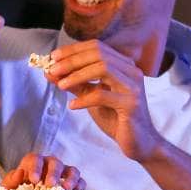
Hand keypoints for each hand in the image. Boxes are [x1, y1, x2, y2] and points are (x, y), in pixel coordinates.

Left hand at [0, 153, 85, 189]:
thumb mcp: (10, 189)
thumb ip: (11, 181)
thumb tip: (19, 173)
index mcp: (33, 164)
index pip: (35, 159)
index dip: (35, 167)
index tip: (33, 180)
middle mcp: (49, 165)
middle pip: (54, 162)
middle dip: (53, 173)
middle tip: (50, 184)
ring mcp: (63, 174)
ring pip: (70, 169)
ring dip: (70, 177)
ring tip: (67, 188)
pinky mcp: (73, 183)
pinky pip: (80, 180)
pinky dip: (80, 184)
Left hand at [47, 41, 163, 161]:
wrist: (140, 142)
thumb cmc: (116, 118)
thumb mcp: (91, 97)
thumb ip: (74, 84)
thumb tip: (50, 72)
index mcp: (123, 65)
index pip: (96, 47)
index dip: (73, 50)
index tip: (53, 57)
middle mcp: (131, 71)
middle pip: (98, 54)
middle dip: (72, 60)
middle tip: (52, 69)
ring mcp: (133, 87)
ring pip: (103, 69)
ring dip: (77, 75)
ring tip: (60, 86)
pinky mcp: (131, 104)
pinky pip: (103, 96)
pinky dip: (84, 99)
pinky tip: (72, 106)